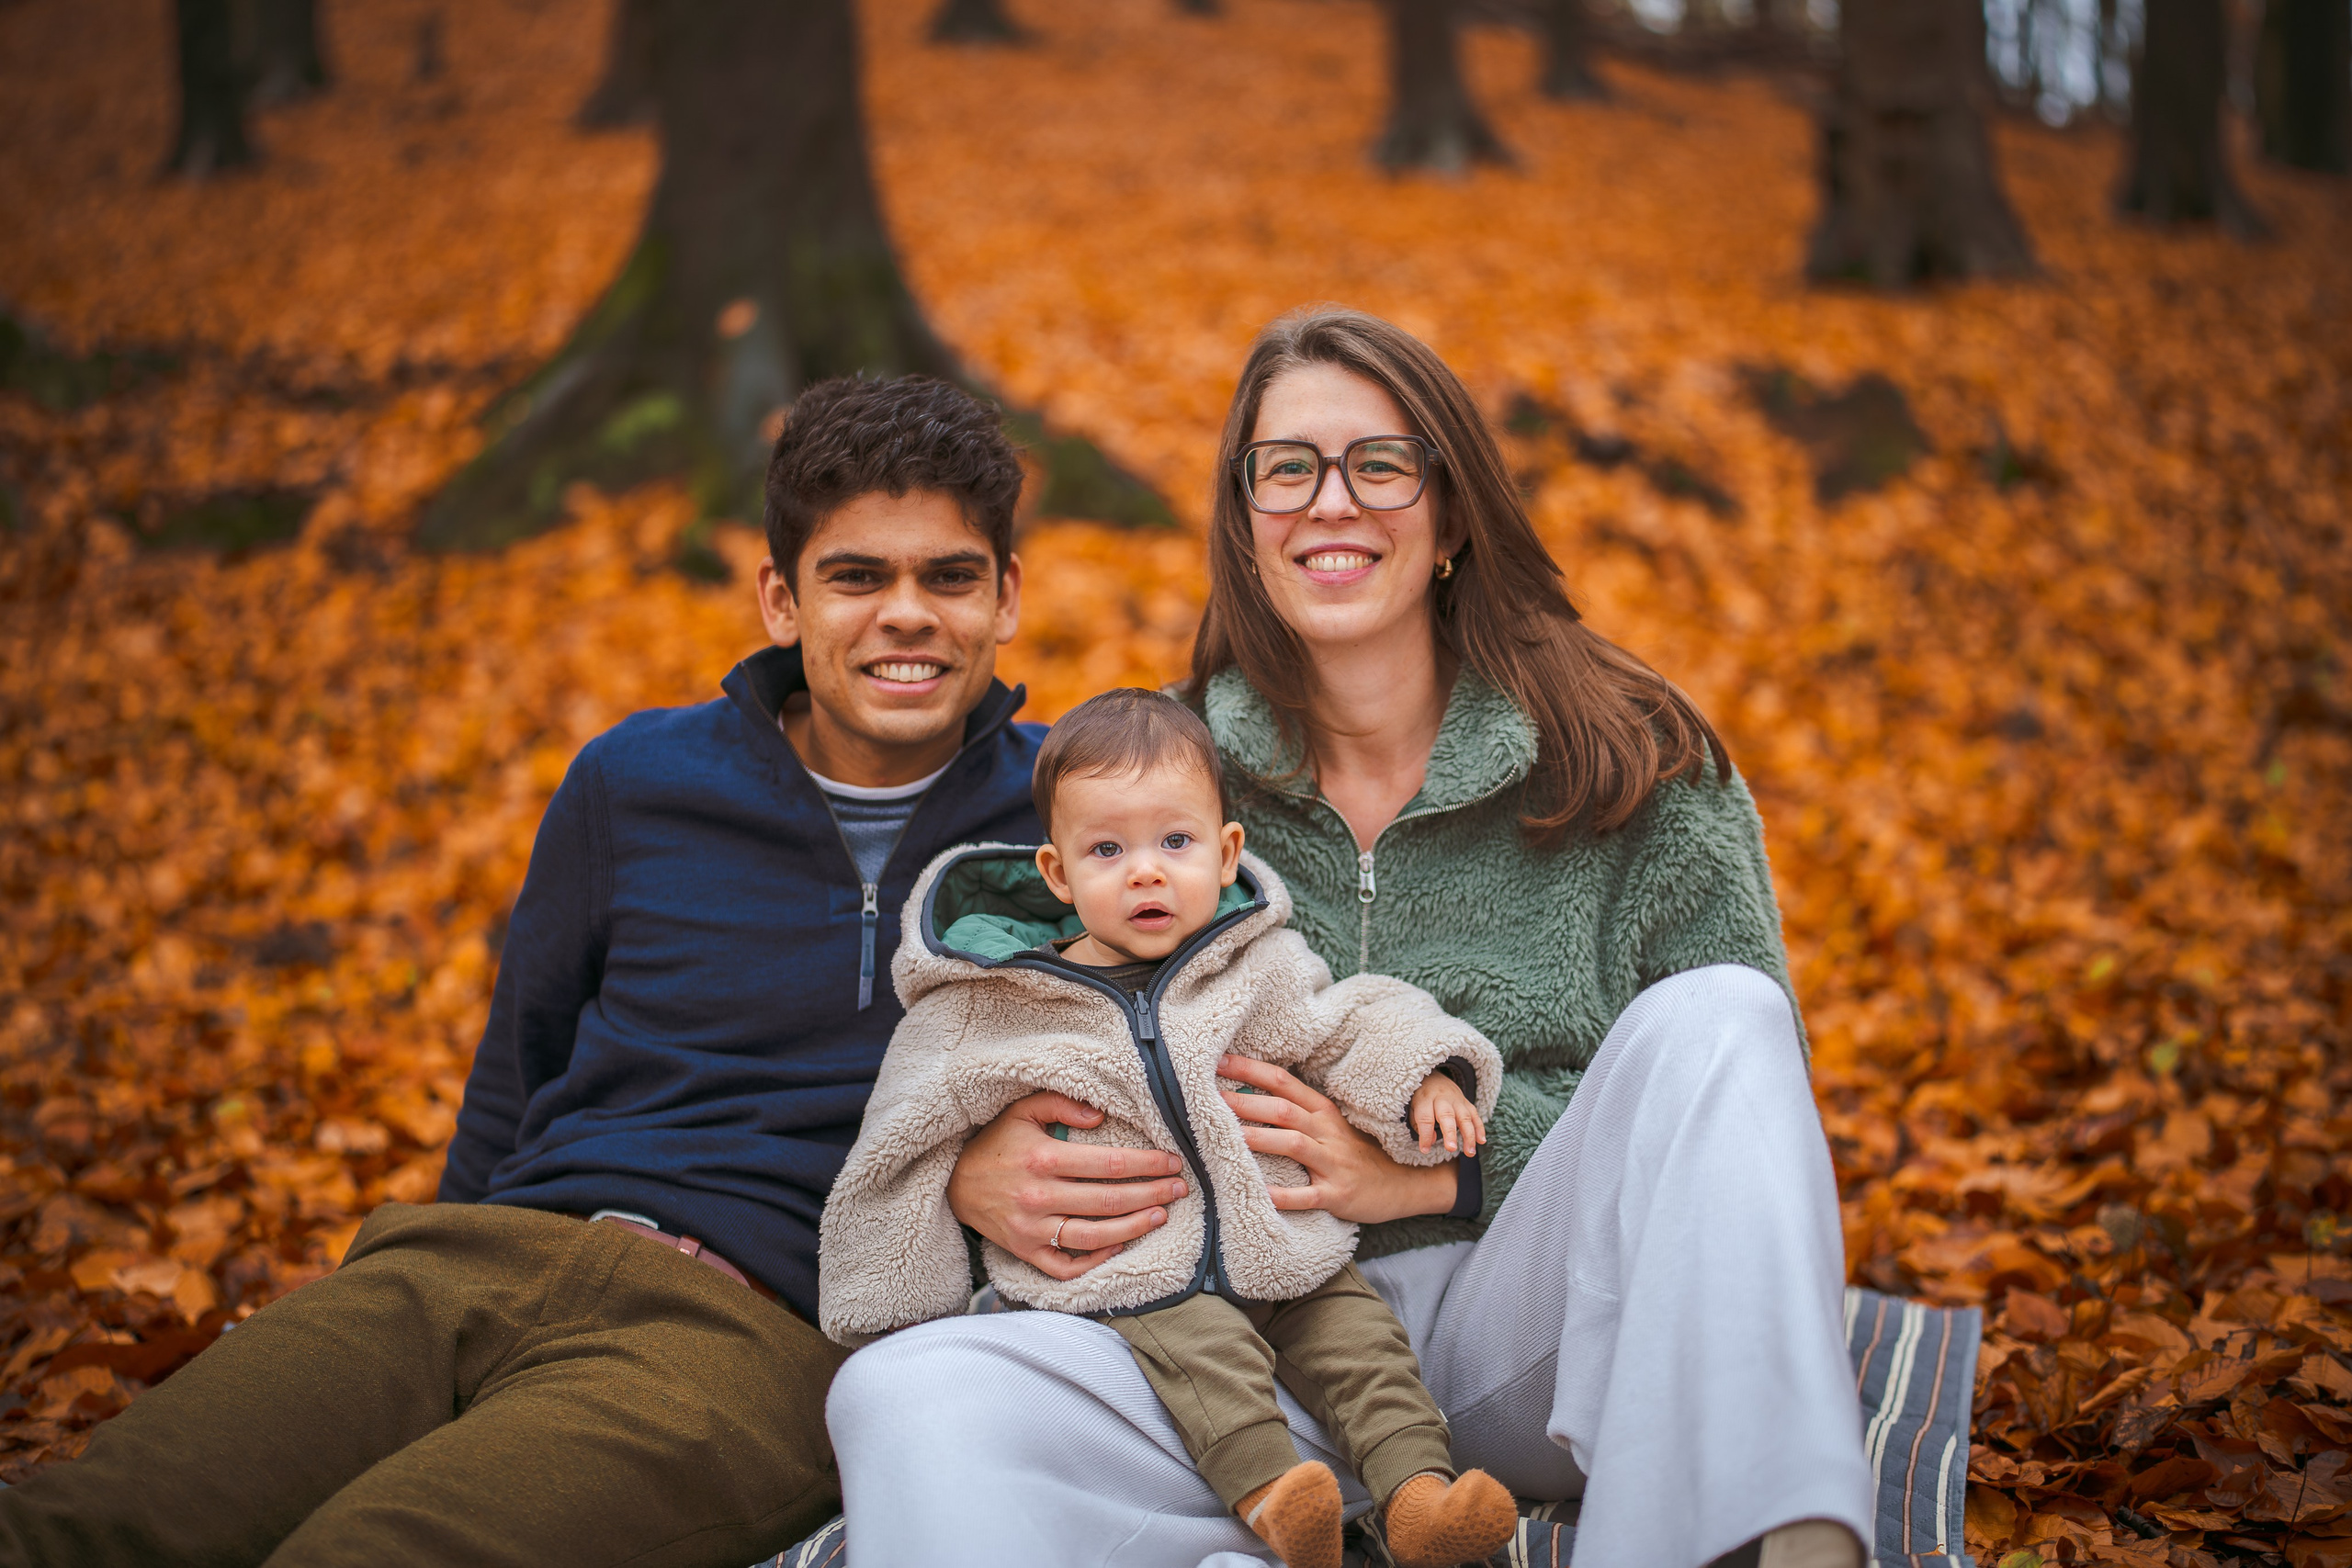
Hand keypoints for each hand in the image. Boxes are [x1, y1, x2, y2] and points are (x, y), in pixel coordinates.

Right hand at [946, 1090, 1189, 1281]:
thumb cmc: (995, 1142)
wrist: (953, 1182)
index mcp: (1043, 1158)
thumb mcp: (1021, 1110)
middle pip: (1110, 1201)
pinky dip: (1095, 1261)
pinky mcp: (1025, 1252)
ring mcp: (1032, 1230)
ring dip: (1134, 1227)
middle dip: (1152, 1194)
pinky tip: (1119, 1246)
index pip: (1109, 1164)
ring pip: (1095, 1237)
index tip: (1173, 1161)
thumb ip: (1060, 1104)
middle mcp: (1039, 1197)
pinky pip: (1066, 1266)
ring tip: (1161, 1215)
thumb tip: (1101, 1115)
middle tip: (1180, 1188)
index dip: (1147, 1163)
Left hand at [1217, 1055, 1457, 1225]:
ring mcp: (1334, 1162)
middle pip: (1282, 1109)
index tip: (1216, 1062)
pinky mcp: (1339, 1194)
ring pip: (1293, 1144)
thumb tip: (1247, 1098)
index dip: (1249, 1070)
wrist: (1406, 1184)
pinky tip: (1259, 1194)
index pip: (1282, 1082)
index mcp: (1323, 1111)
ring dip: (1258, 1139)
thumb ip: (1297, 1111)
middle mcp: (1327, 1131)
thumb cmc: (1359, 1153)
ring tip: (1224, 1137)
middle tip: (1206, 1099)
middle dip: (1243, 1103)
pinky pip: (1308, 1195)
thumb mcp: (1332, 1125)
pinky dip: (1283, 1195)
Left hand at [1411, 1071, 1486, 1155]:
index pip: (1425, 1118)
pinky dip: (1479, 1128)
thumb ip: (1419, 1125)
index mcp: (1425, 1099)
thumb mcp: (1414, 1108)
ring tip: (1469, 1152)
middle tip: (1451, 1149)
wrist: (1434, 1078)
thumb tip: (1431, 1140)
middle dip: (1450, 1133)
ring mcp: (1457, 1100)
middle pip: (1447, 1116)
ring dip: (1469, 1135)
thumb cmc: (1422, 1098)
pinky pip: (1475, 1115)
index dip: (1425, 1135)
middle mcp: (1442, 1099)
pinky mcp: (1467, 1103)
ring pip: (1465, 1117)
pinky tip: (1481, 1141)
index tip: (1425, 1150)